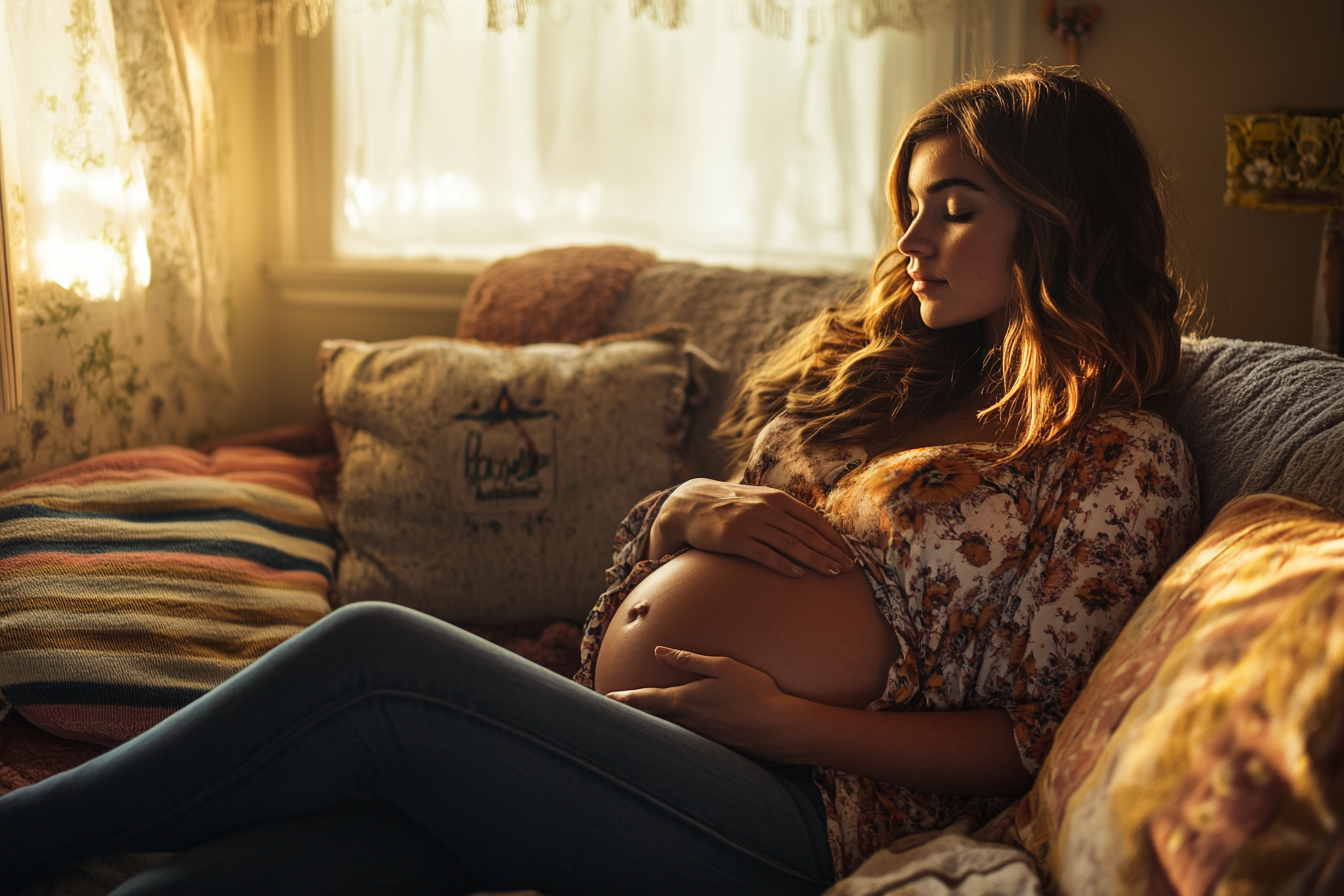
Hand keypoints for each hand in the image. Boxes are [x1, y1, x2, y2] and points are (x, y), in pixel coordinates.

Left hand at [606, 647, 806, 761]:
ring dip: (651, 726)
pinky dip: (672, 734)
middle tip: (613, 710)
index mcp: (686, 700)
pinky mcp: (713, 746)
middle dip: (632, 715)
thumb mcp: (722, 666)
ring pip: (667, 730)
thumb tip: (659, 651)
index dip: (625, 698)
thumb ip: (689, 660)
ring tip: (637, 722)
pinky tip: (674, 733)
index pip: (646, 699)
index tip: (607, 698)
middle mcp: (688, 723)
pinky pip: (685, 739)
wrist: (780, 728)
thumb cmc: (754, 692)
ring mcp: (700, 738)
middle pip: (651, 719)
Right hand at [648, 479, 853, 576]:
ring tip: (833, 572)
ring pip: (790, 544)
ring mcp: (749, 523)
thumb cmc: (728, 505)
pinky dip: (783, 564)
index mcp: (775, 498)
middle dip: (831, 551)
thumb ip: (781, 510)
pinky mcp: (733, 539)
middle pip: (806, 532)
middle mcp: (766, 508)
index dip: (833, 536)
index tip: (850, 552)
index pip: (813, 518)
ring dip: (815, 559)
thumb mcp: (757, 499)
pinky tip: (798, 574)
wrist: (689, 505)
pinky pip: (763, 554)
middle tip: (850, 568)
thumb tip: (810, 525)